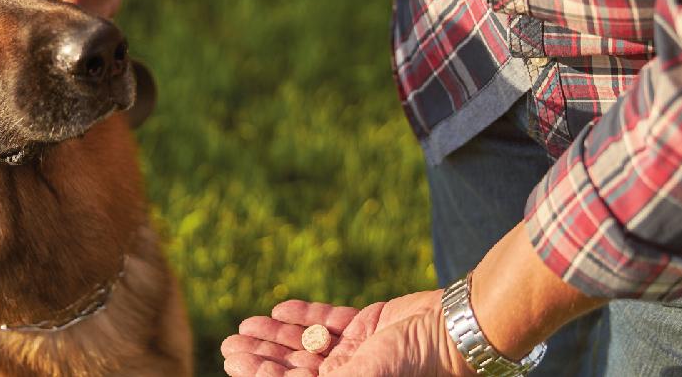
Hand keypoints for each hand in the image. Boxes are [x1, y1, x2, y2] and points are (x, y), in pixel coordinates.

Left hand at [221, 291, 475, 375]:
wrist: (452, 329)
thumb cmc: (411, 362)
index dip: (261, 376)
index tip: (234, 361)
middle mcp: (351, 376)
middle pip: (295, 368)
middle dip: (262, 356)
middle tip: (229, 343)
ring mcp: (359, 350)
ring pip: (307, 344)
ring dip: (276, 335)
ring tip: (246, 325)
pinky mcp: (369, 324)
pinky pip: (330, 321)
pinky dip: (305, 317)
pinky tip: (280, 310)